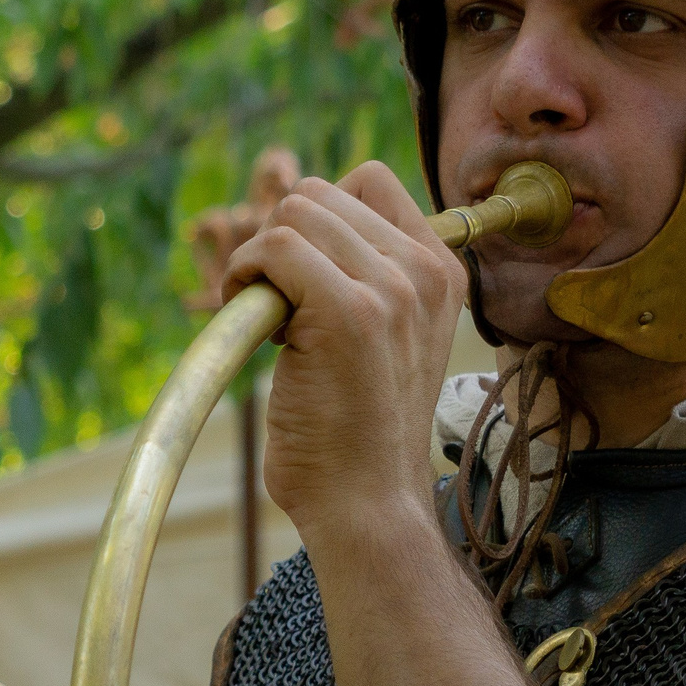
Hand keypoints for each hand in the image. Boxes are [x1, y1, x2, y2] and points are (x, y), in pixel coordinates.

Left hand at [222, 162, 467, 535]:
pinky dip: (245, 276)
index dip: (317, 221)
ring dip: (259, 260)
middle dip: (282, 241)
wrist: (367, 504)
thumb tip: (297, 220)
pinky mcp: (348, 312)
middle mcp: (425, 271)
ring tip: (270, 320)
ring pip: (296, 212)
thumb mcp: (382, 337)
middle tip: (279, 308)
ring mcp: (391, 288)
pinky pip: (277, 246)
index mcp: (441, 271)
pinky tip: (252, 324)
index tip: (303, 282)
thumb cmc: (356, 431)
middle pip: (322, 192)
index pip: (369, 180)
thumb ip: (364, 277)